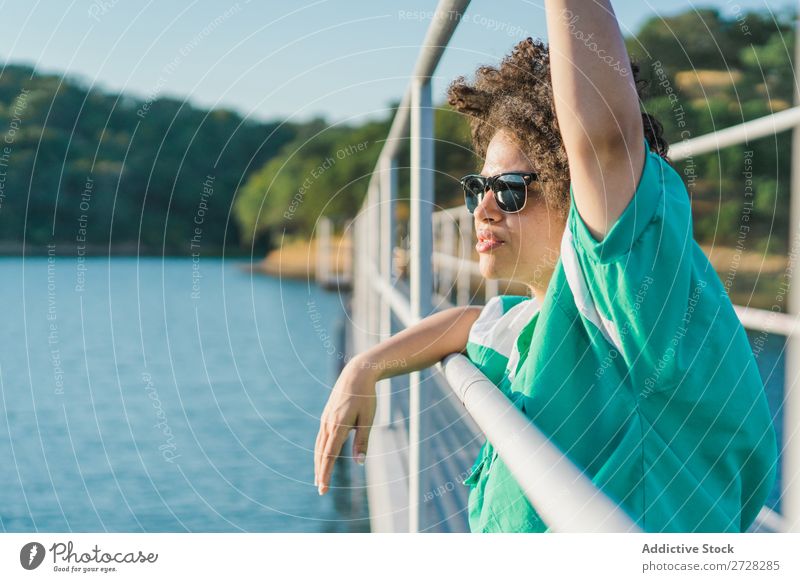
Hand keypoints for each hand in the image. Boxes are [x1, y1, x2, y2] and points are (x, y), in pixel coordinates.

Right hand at [314, 356, 376, 494]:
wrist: (356, 374)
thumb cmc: (366, 397)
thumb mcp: (368, 419)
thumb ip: (362, 441)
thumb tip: (359, 462)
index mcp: (339, 426)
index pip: (329, 455)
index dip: (326, 473)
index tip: (324, 488)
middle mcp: (328, 424)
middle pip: (321, 453)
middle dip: (320, 473)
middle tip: (321, 490)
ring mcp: (325, 420)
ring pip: (319, 446)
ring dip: (318, 463)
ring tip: (318, 479)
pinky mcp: (326, 416)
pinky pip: (320, 438)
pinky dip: (320, 451)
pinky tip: (321, 458)